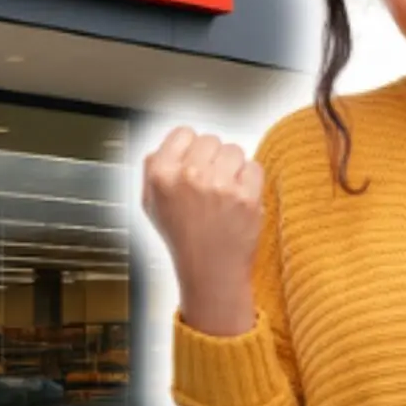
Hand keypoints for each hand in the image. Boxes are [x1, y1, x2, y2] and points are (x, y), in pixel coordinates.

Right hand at [142, 126, 264, 334]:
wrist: (210, 272)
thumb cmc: (184, 240)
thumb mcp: (151, 205)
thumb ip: (153, 170)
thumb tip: (163, 146)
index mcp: (161, 175)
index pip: (183, 133)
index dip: (191, 148)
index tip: (195, 164)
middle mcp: (188, 176)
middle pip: (211, 140)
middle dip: (213, 159)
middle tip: (211, 185)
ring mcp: (218, 185)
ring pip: (234, 151)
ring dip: (233, 169)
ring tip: (225, 194)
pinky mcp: (245, 196)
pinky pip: (254, 167)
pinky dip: (251, 182)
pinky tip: (239, 201)